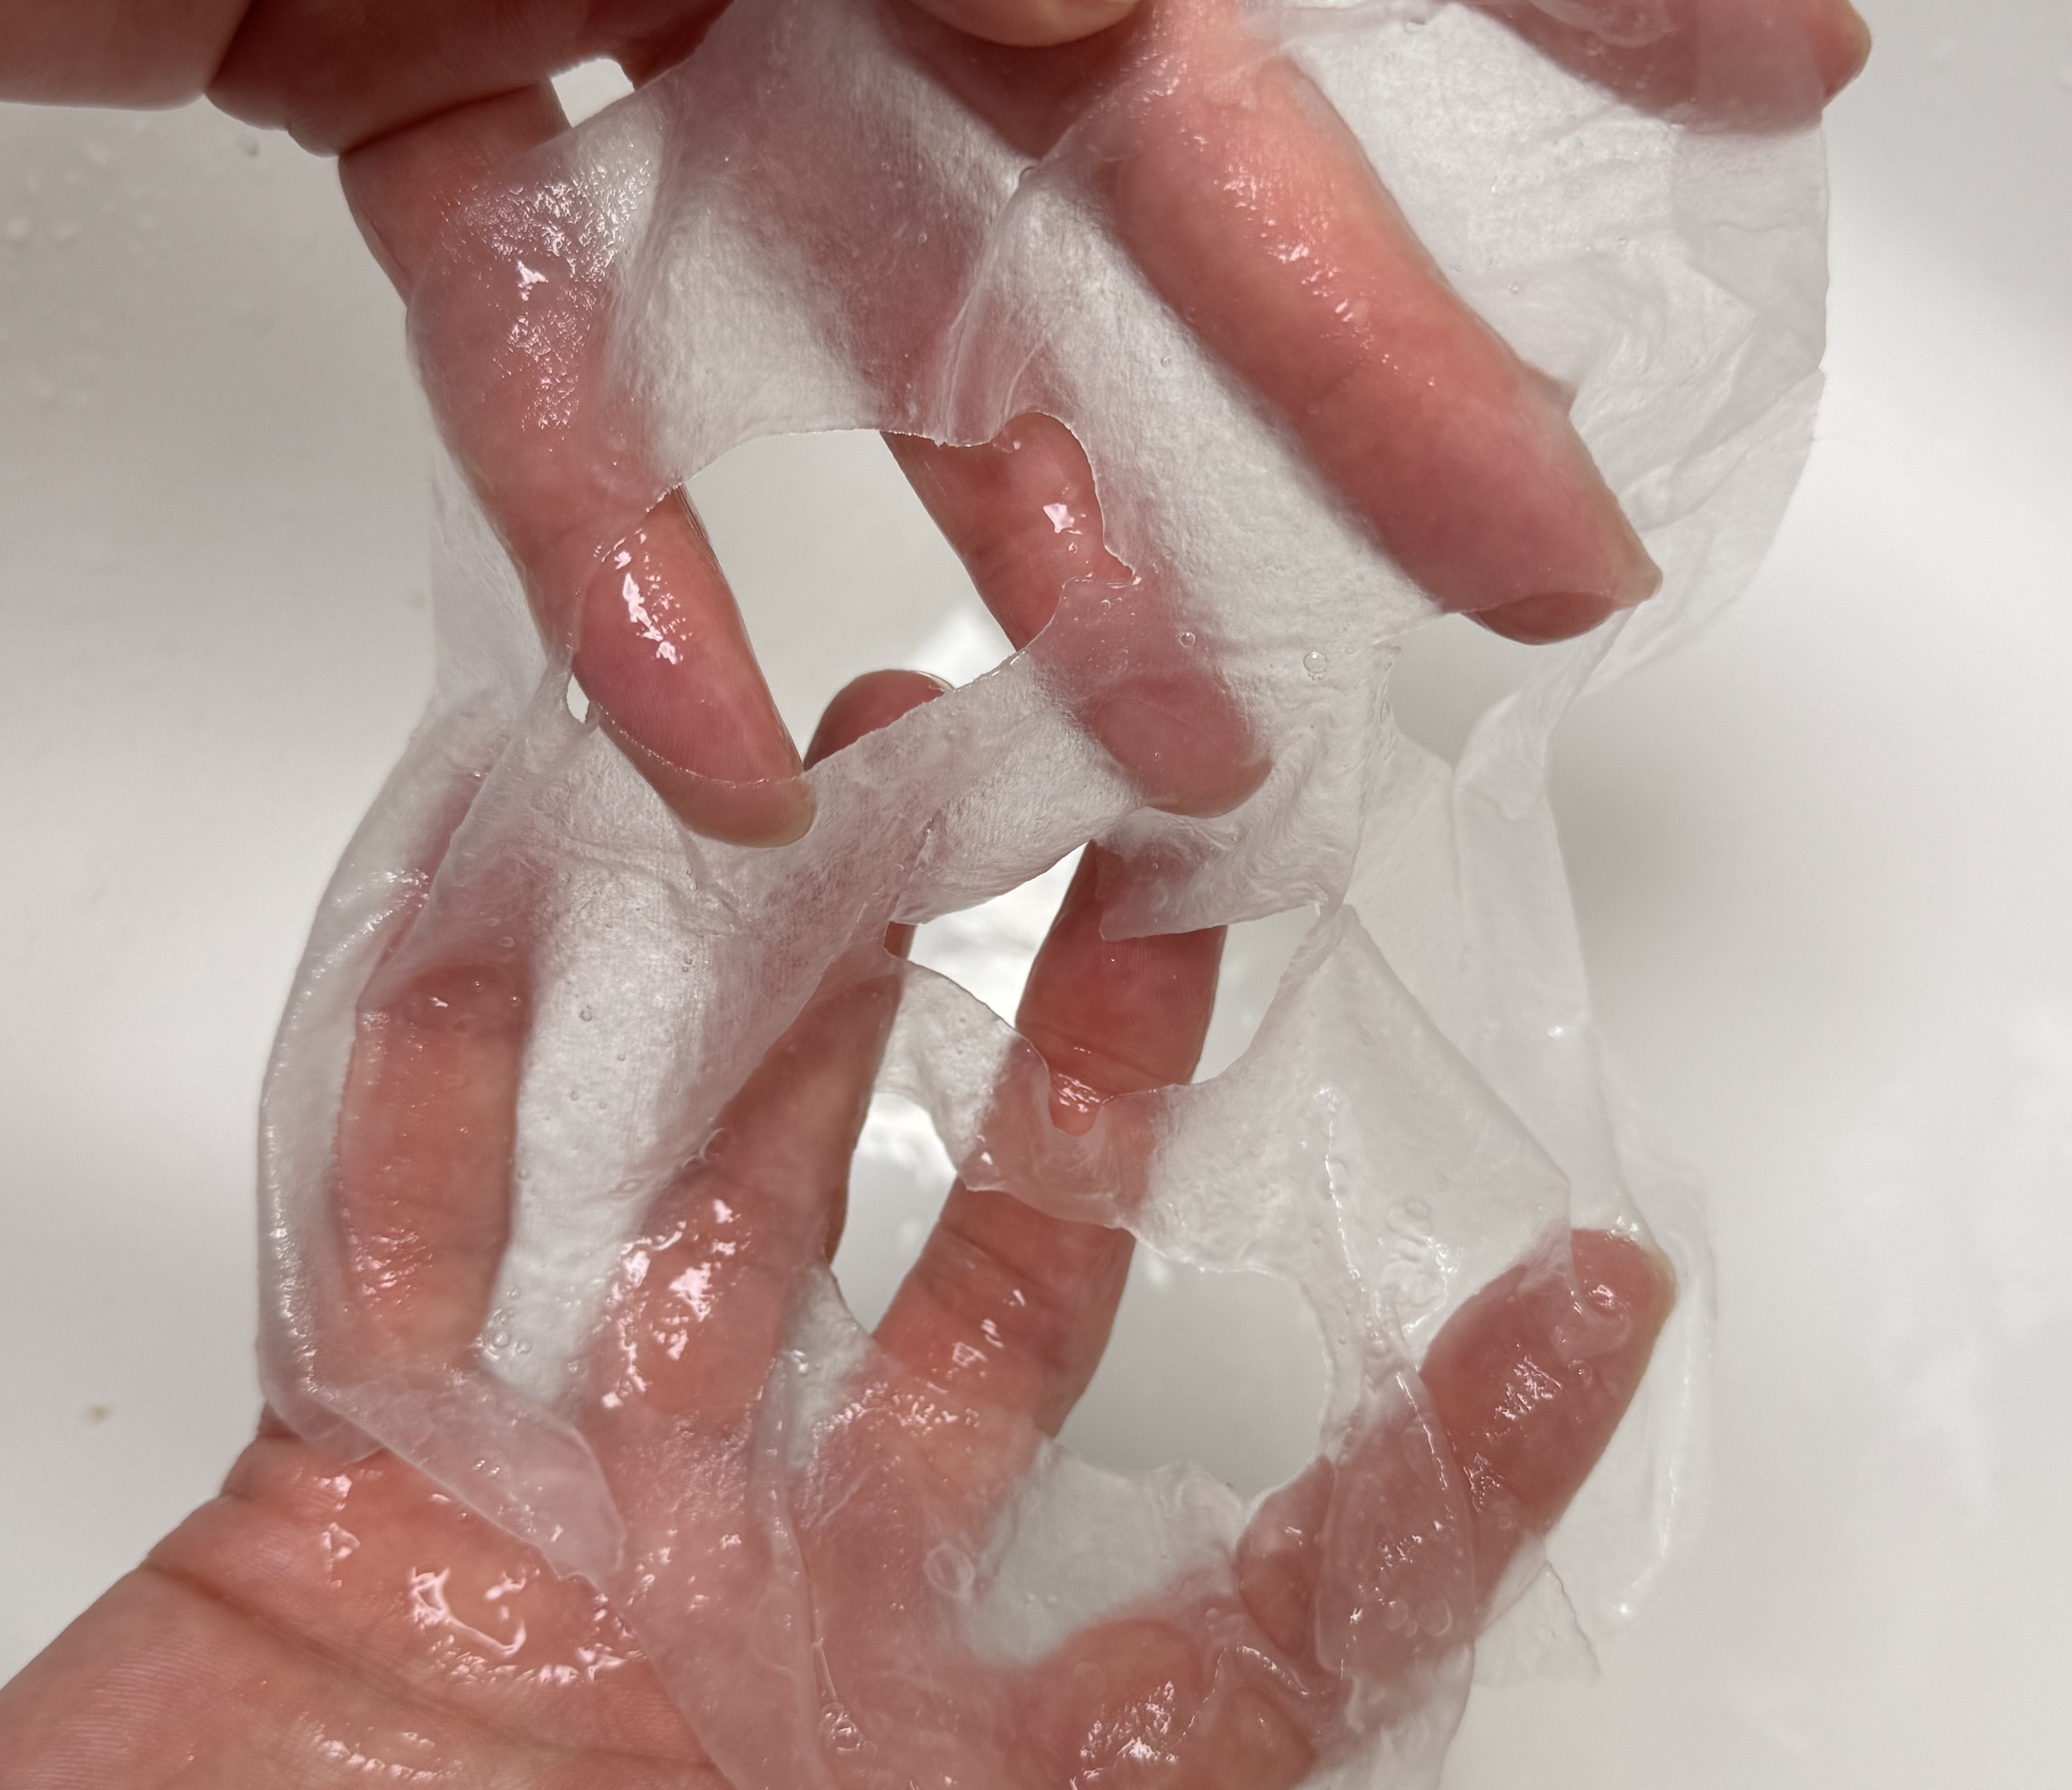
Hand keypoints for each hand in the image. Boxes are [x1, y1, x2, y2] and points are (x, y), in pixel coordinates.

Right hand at [0, 673, 1672, 1789]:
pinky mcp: (361, 1482)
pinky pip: (412, 1222)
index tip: (1584, 1315)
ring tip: (872, 810)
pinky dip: (441, 1068)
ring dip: (804, 1009)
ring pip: (728, 1200)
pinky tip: (495, 904)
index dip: (1437, 1487)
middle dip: (1090, 1100)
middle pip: (992, 1314)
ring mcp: (574, 1529)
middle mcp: (773, 1629)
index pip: (1258, 1632)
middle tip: (1171, 904)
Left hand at [1, 0, 1868, 845]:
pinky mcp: (414, 94)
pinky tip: (722, 744)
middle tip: (1542, 558)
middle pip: (1125, 151)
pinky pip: (553, 357)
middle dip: (1343, 369)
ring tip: (1173, 746)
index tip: (1774, 78)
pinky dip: (627, 551)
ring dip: (1023, 539)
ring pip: (871, 294)